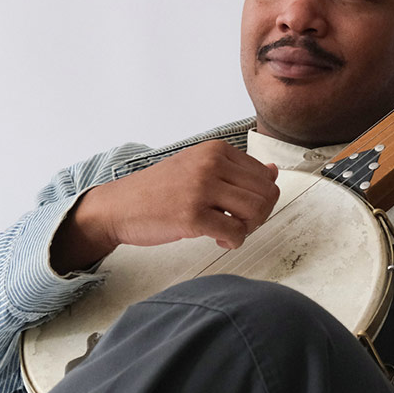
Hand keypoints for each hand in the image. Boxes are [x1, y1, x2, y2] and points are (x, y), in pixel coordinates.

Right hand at [51, 141, 279, 273]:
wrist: (119, 207)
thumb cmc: (159, 191)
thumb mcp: (198, 168)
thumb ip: (236, 169)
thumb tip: (274, 171)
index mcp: (215, 150)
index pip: (265, 174)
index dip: (261, 197)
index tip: (241, 208)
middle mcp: (211, 164)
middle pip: (267, 193)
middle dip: (260, 215)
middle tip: (240, 224)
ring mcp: (201, 189)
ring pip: (257, 211)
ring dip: (249, 228)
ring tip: (231, 231)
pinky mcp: (192, 216)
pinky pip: (236, 233)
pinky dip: (234, 242)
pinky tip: (219, 240)